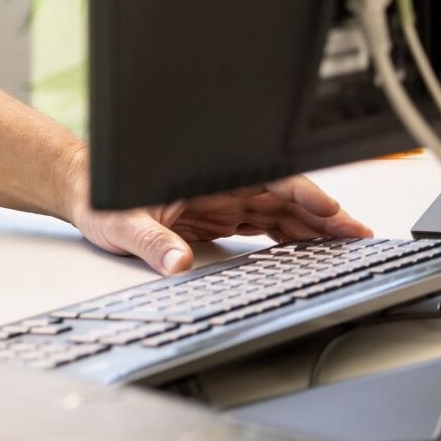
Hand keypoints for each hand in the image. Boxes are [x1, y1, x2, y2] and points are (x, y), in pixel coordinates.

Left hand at [72, 176, 372, 275]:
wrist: (81, 191)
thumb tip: (177, 263)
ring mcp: (219, 200)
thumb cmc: (98, 195)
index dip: (303, 195)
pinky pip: (259, 223)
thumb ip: (151, 242)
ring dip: (310, 227)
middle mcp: (217, 186)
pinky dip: (286, 235)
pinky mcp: (214, 214)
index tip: (331, 211)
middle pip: (282, 197)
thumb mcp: (121, 223)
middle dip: (322, 215)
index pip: (266, 181)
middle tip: (358, 237)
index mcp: (204, 178)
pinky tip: (307, 250)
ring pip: (276, 211)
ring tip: (345, 245)